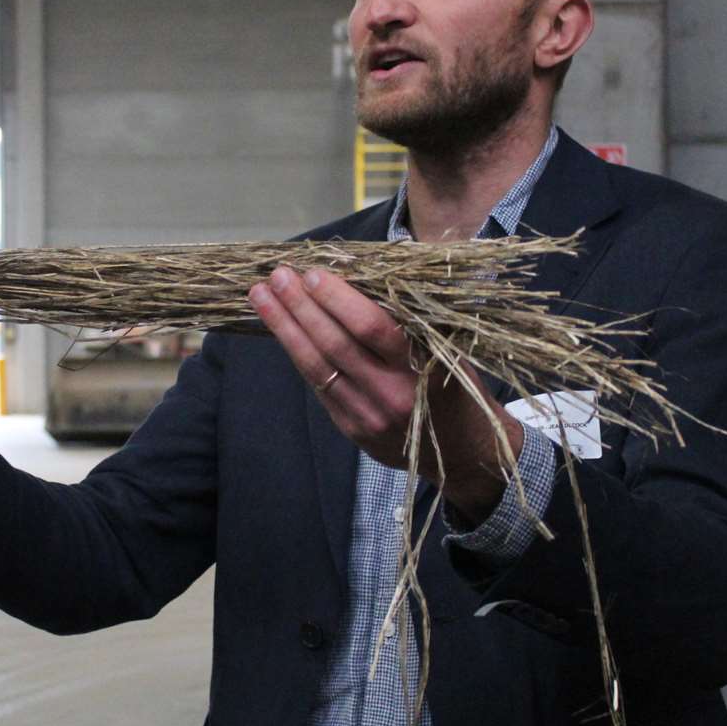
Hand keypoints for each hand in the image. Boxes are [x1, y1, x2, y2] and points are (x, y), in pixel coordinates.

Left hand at [246, 265, 522, 524]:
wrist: (464, 452)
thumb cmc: (458, 387)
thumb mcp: (450, 350)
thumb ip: (411, 322)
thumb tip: (361, 274)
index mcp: (423, 369)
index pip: (373, 329)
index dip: (339, 301)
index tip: (314, 273)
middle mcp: (393, 395)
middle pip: (336, 346)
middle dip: (302, 308)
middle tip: (278, 276)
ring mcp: (368, 415)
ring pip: (317, 367)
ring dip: (285, 328)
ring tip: (261, 296)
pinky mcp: (351, 428)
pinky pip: (318, 385)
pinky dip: (298, 353)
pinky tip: (281, 328)